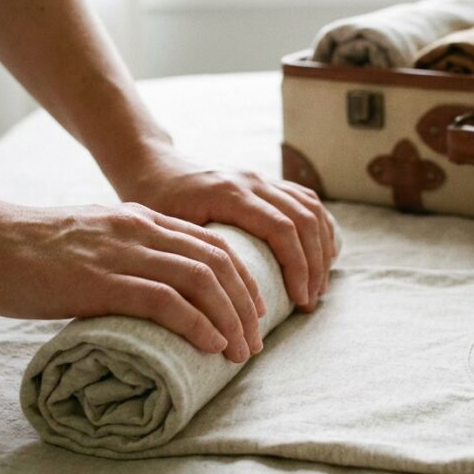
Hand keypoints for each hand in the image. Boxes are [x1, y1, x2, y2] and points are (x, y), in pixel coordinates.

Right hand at [0, 197, 266, 362]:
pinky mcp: (99, 281)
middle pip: (218, 262)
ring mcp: (120, 254)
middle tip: (254, 340)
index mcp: (138, 220)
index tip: (252, 311)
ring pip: (202, 280)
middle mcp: (138, 230)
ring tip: (240, 351)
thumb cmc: (22, 250)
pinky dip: (197, 324)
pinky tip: (211, 345)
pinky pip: (165, 300)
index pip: (212, 244)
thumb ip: (120, 258)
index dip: (241, 279)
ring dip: (230, 319)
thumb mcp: (87, 243)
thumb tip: (145, 297)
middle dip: (246, 303)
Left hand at [113, 149, 337, 311]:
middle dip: (314, 265)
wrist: (151, 167)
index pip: (281, 229)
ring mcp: (260, 178)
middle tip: (310, 302)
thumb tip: (214, 307)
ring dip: (321, 248)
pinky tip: (322, 253)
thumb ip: (192, 257)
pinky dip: (320, 227)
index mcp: (230, 193)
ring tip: (318, 285)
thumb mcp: (166, 229)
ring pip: (310, 208)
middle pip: (304, 220)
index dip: (297, 267)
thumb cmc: (153, 201)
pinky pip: (305, 200)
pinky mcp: (264, 182)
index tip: (299, 301)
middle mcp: (251, 181)